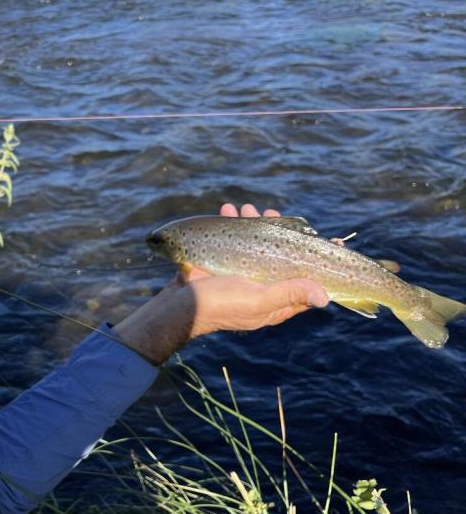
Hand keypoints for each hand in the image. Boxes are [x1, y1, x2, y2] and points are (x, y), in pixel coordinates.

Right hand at [112, 203, 328, 364]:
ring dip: (253, 223)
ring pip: (257, 244)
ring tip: (247, 208)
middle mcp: (263, 287)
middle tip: (274, 214)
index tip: (332, 242)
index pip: (305, 283)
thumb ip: (289, 294)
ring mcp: (243, 274)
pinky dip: (231, 223)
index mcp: (276, 302)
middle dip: (279, 233)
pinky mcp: (224, 263)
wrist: (180, 304)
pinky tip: (228, 210)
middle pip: (282, 257)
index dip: (319, 265)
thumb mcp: (259, 301)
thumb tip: (324, 296)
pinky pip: (233, 240)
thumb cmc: (221, 305)